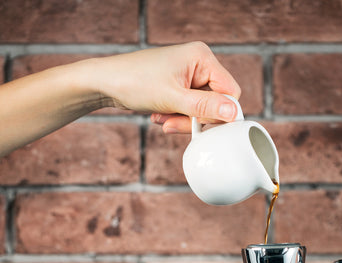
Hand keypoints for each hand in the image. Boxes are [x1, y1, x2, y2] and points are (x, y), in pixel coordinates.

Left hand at [95, 42, 240, 132]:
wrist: (105, 83)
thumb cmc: (135, 82)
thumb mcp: (174, 99)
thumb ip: (206, 107)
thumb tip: (234, 113)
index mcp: (202, 57)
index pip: (231, 92)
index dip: (219, 113)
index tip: (199, 123)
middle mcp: (199, 63)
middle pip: (216, 103)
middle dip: (195, 118)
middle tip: (173, 122)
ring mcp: (189, 75)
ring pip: (202, 110)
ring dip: (183, 120)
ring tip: (163, 118)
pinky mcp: (179, 86)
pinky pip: (189, 109)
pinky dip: (176, 117)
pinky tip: (160, 115)